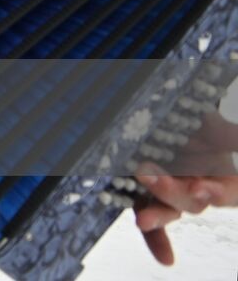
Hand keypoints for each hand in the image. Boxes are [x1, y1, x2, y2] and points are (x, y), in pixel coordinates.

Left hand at [133, 111, 237, 264]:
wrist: (159, 116)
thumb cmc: (188, 121)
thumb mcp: (209, 125)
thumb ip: (227, 135)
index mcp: (219, 170)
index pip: (229, 190)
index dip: (217, 192)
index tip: (201, 189)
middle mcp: (197, 184)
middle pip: (193, 201)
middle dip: (175, 194)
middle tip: (156, 181)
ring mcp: (173, 190)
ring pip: (170, 210)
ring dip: (158, 215)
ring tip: (144, 219)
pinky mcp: (148, 193)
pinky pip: (151, 215)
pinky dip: (156, 238)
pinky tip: (165, 258)